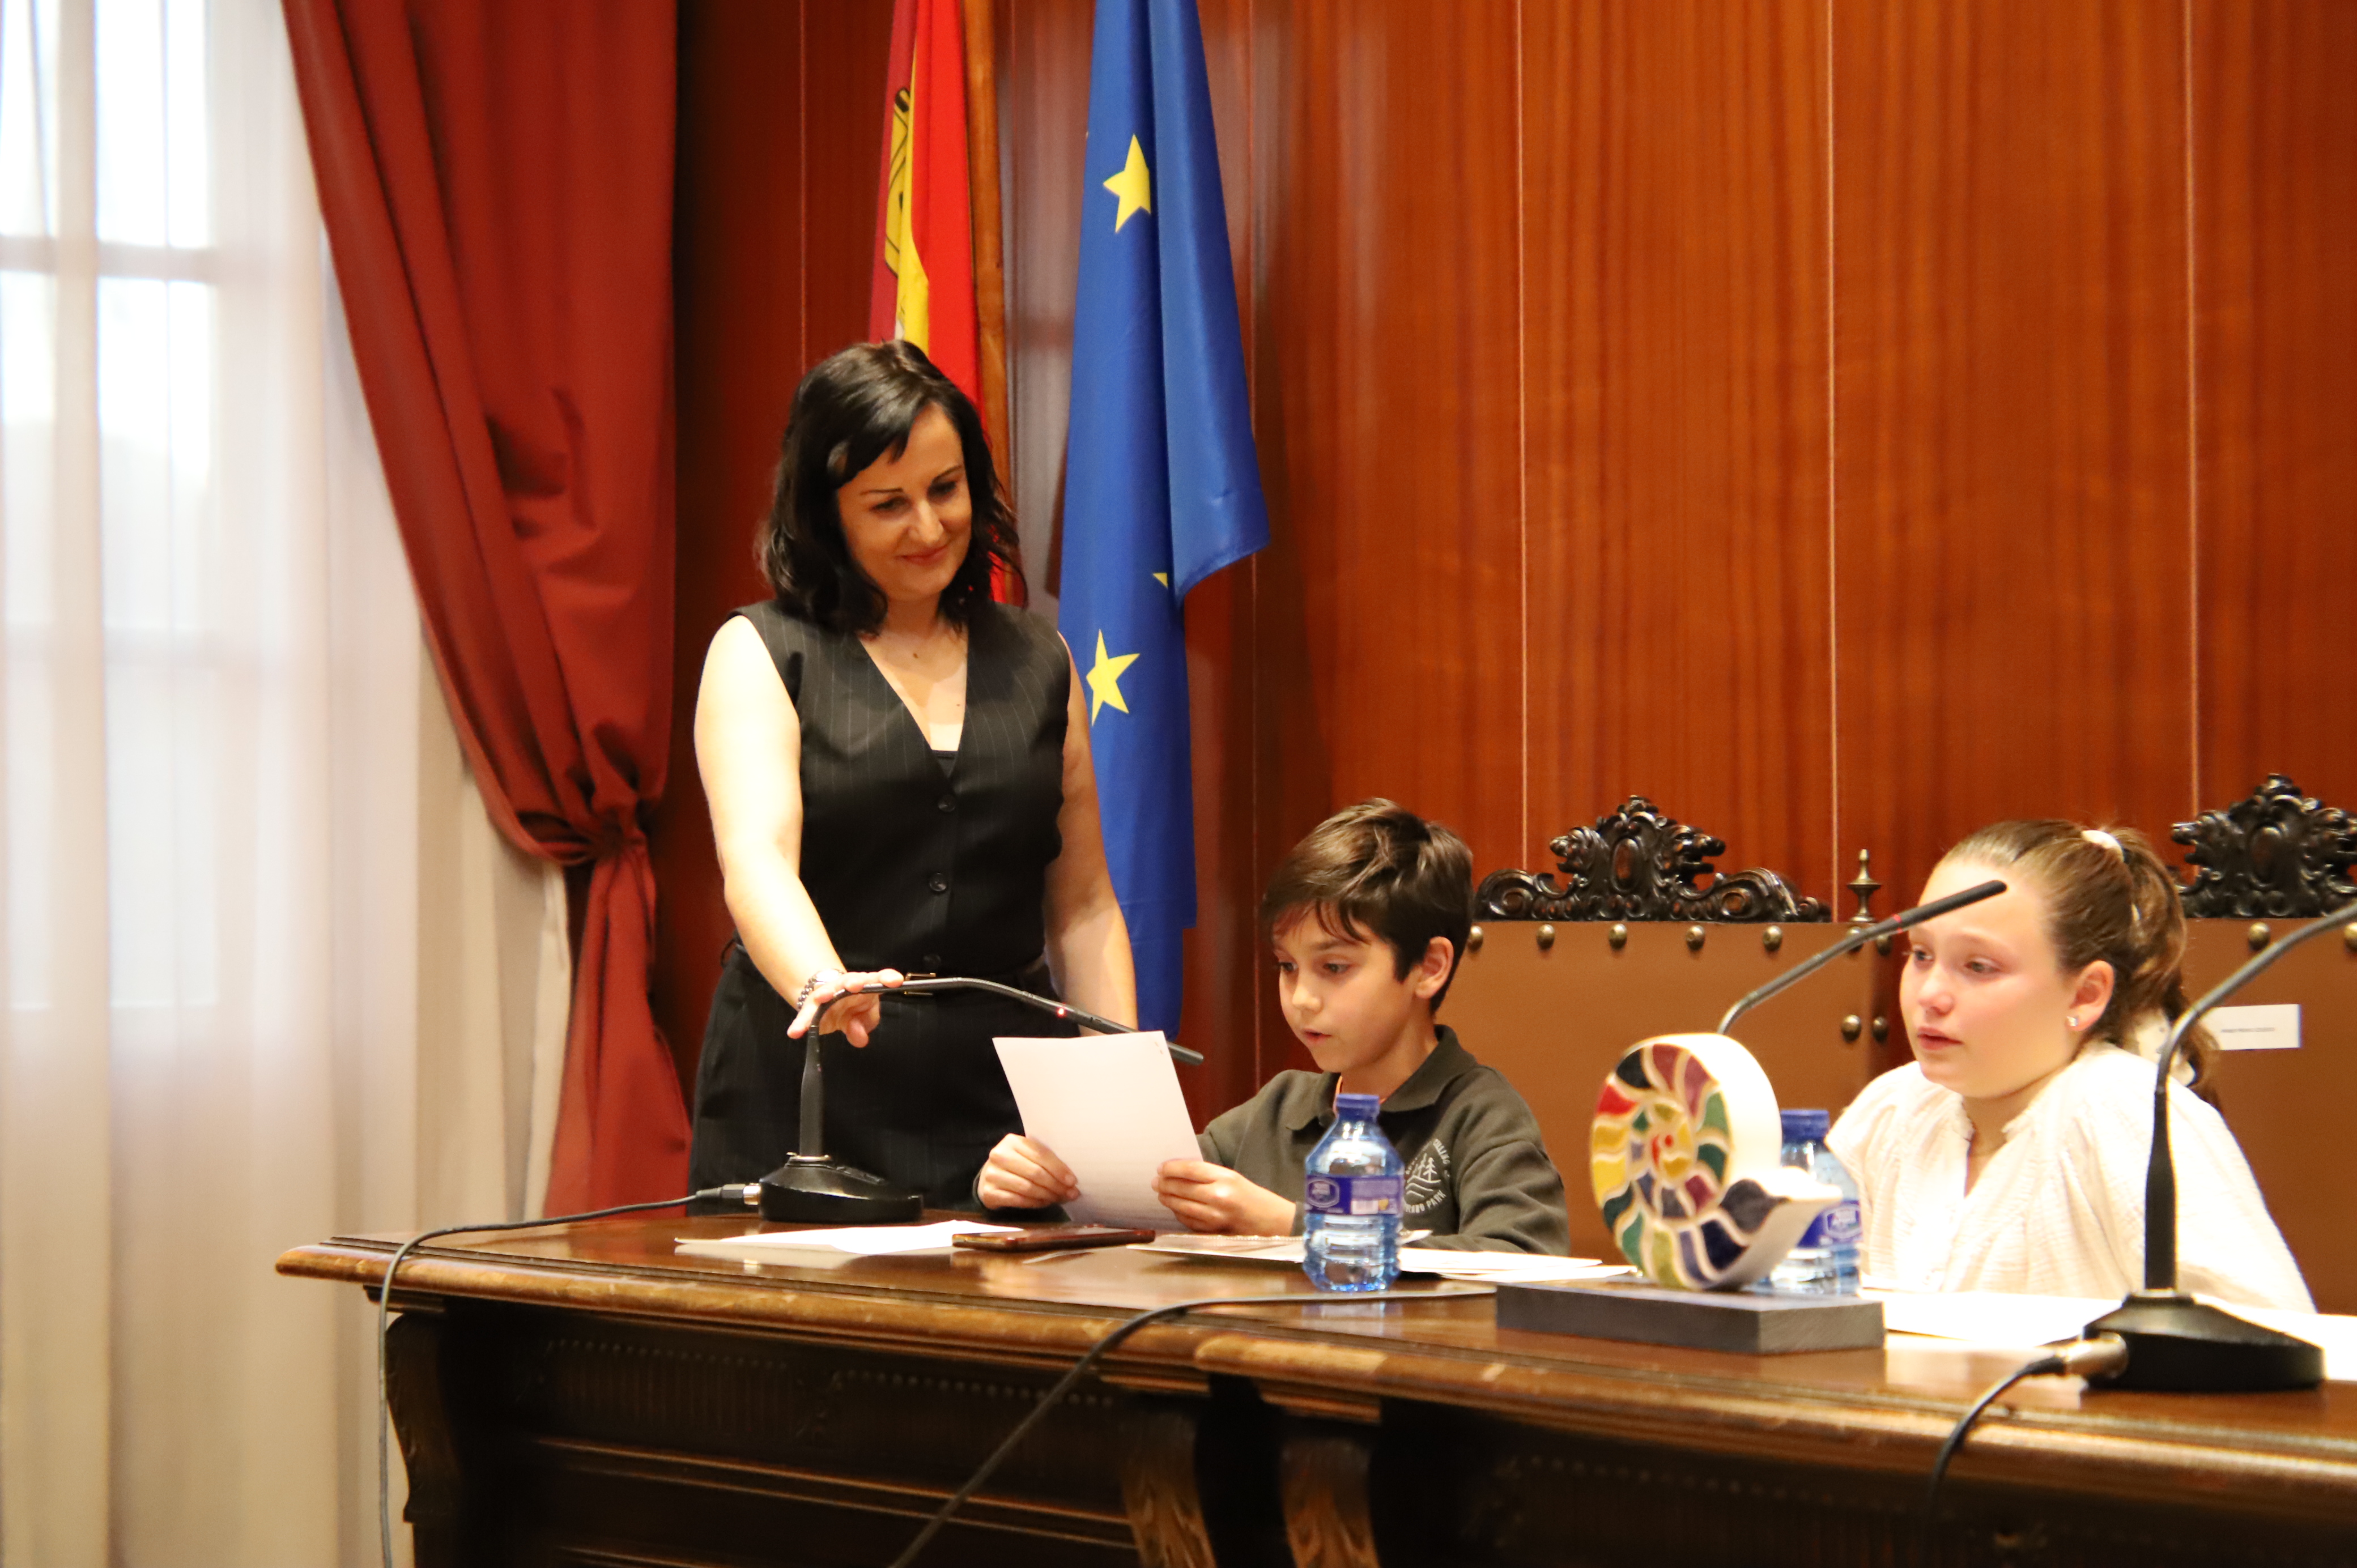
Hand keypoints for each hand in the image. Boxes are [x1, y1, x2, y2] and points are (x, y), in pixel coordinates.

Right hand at [788, 968, 904, 1045]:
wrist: (829, 1000)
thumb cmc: (853, 1007)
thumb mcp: (864, 1019)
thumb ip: (863, 1027)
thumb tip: (859, 1037)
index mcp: (866, 985)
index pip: (878, 978)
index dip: (887, 978)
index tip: (896, 981)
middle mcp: (846, 985)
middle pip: (851, 980)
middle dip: (853, 982)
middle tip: (854, 985)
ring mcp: (828, 993)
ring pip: (825, 991)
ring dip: (824, 993)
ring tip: (822, 997)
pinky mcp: (812, 1006)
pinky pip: (805, 1015)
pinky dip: (800, 1023)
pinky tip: (795, 1032)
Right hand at [979, 1135, 1079, 1209]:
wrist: (988, 1177)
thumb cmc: (1015, 1165)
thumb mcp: (1026, 1156)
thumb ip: (1044, 1161)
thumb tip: (1070, 1179)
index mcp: (1012, 1141)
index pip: (1041, 1154)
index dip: (1059, 1169)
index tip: (1072, 1181)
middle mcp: (1000, 1155)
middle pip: (1035, 1172)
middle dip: (1056, 1185)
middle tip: (1070, 1193)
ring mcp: (992, 1174)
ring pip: (1027, 1188)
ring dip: (1047, 1195)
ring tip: (1059, 1198)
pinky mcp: (989, 1192)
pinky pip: (1018, 1200)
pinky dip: (1035, 1203)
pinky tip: (1045, 1203)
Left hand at [1152, 1160, 1296, 1235]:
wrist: (1270, 1221)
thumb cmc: (1251, 1196)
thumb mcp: (1233, 1178)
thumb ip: (1208, 1175)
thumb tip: (1178, 1173)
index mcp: (1225, 1178)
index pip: (1189, 1170)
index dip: (1171, 1168)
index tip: (1161, 1168)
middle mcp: (1218, 1196)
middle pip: (1182, 1188)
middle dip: (1164, 1184)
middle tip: (1156, 1182)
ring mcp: (1214, 1216)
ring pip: (1181, 1206)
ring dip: (1168, 1199)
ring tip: (1161, 1194)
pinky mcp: (1212, 1231)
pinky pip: (1188, 1221)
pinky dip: (1178, 1213)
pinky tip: (1175, 1208)